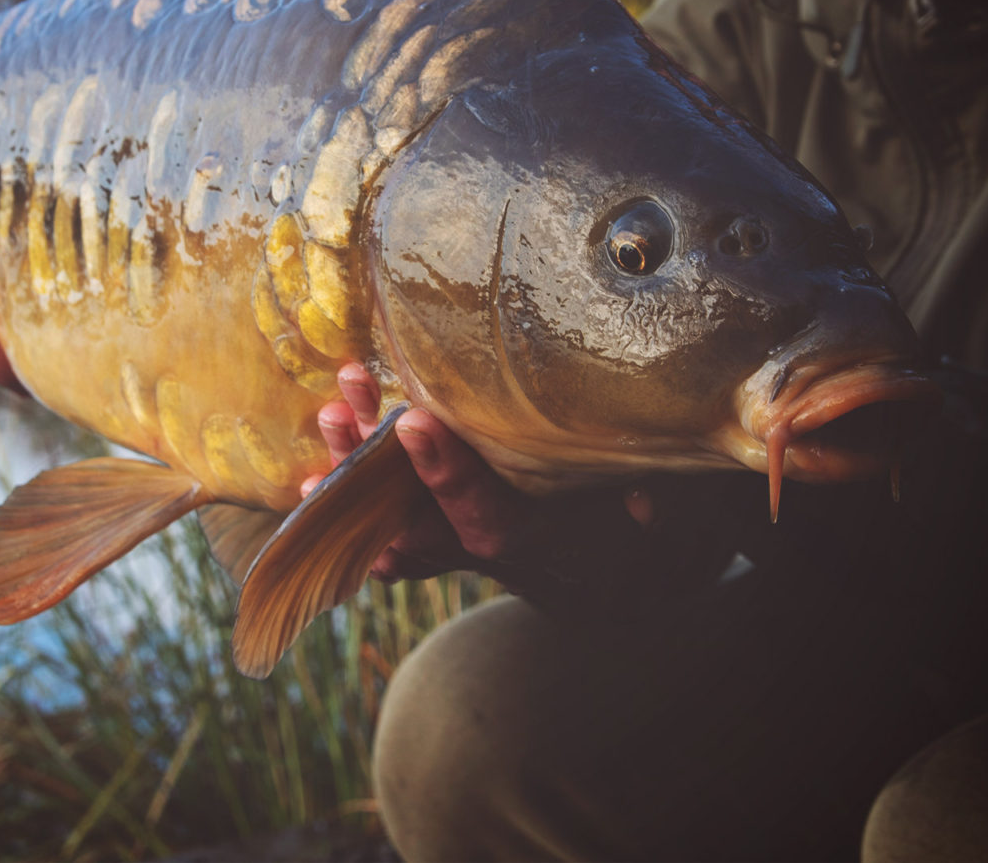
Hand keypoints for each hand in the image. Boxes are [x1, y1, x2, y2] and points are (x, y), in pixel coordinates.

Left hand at [309, 364, 661, 598]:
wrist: (620, 577)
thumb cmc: (646, 530)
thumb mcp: (668, 518)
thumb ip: (660, 511)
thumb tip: (645, 507)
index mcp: (541, 544)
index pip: (487, 521)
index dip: (448, 479)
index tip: (415, 423)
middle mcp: (489, 552)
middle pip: (417, 520)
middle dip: (374, 467)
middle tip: (341, 411)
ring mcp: (458, 543)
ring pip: (392, 517)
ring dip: (354, 470)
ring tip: (331, 412)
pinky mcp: (439, 529)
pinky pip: (380, 518)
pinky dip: (348, 491)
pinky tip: (320, 455)